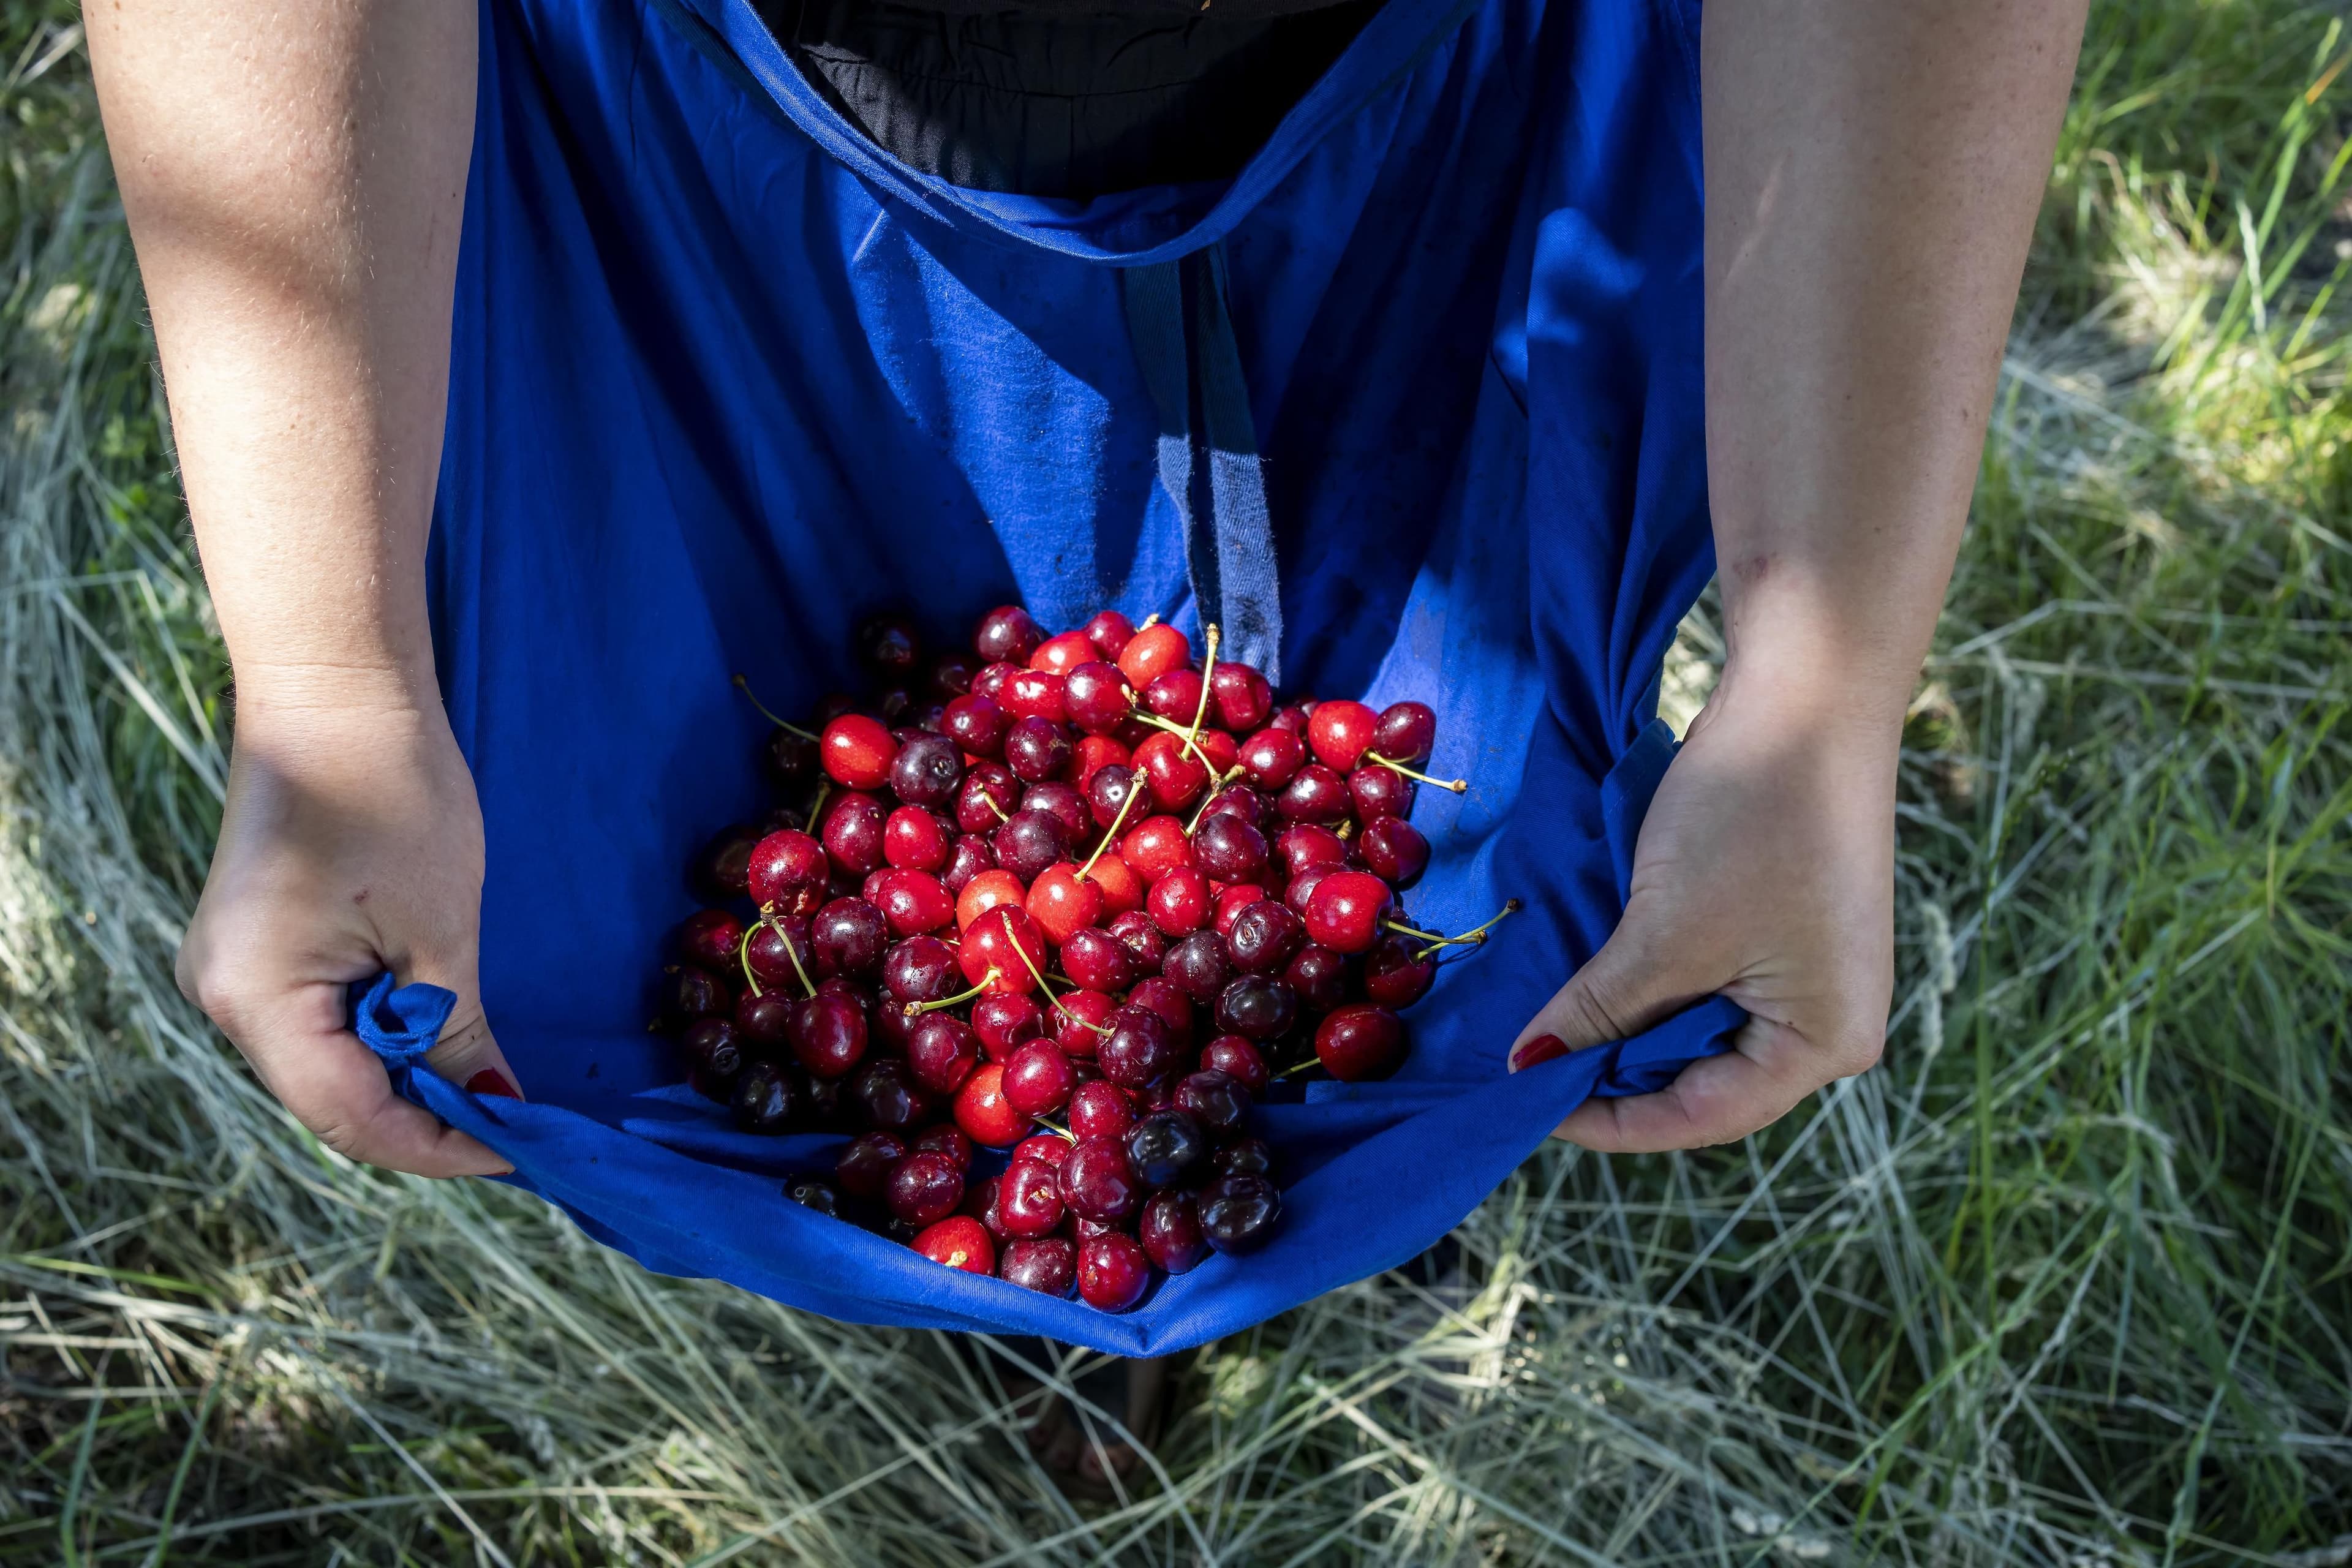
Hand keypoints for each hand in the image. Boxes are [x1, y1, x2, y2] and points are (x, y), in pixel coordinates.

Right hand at [177, 673, 517, 1177]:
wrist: (340, 696)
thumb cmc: (391, 796)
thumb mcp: (441, 929)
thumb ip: (455, 1031)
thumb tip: (493, 1105)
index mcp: (257, 998)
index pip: (350, 1116)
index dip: (438, 1145)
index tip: (517, 1151)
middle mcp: (225, 998)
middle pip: (333, 1098)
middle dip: (425, 1117)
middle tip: (515, 1127)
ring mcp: (235, 973)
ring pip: (329, 1064)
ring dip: (407, 1079)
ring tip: (489, 1086)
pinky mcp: (260, 949)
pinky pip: (322, 1022)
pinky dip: (383, 1037)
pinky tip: (441, 1036)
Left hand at [1505, 663, 1895, 1149]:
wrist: (1805, 687)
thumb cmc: (1753, 817)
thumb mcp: (1666, 932)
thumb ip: (1600, 1010)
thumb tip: (1530, 1066)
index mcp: (1826, 1044)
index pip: (1701, 1116)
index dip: (1607, 1119)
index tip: (1522, 1101)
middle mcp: (1828, 1019)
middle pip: (1699, 1076)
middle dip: (1611, 1069)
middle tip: (1522, 1061)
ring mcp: (1807, 967)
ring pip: (1691, 1023)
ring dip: (1619, 1019)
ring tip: (1544, 1017)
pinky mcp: (1779, 920)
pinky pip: (1701, 974)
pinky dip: (1641, 975)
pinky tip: (1584, 970)